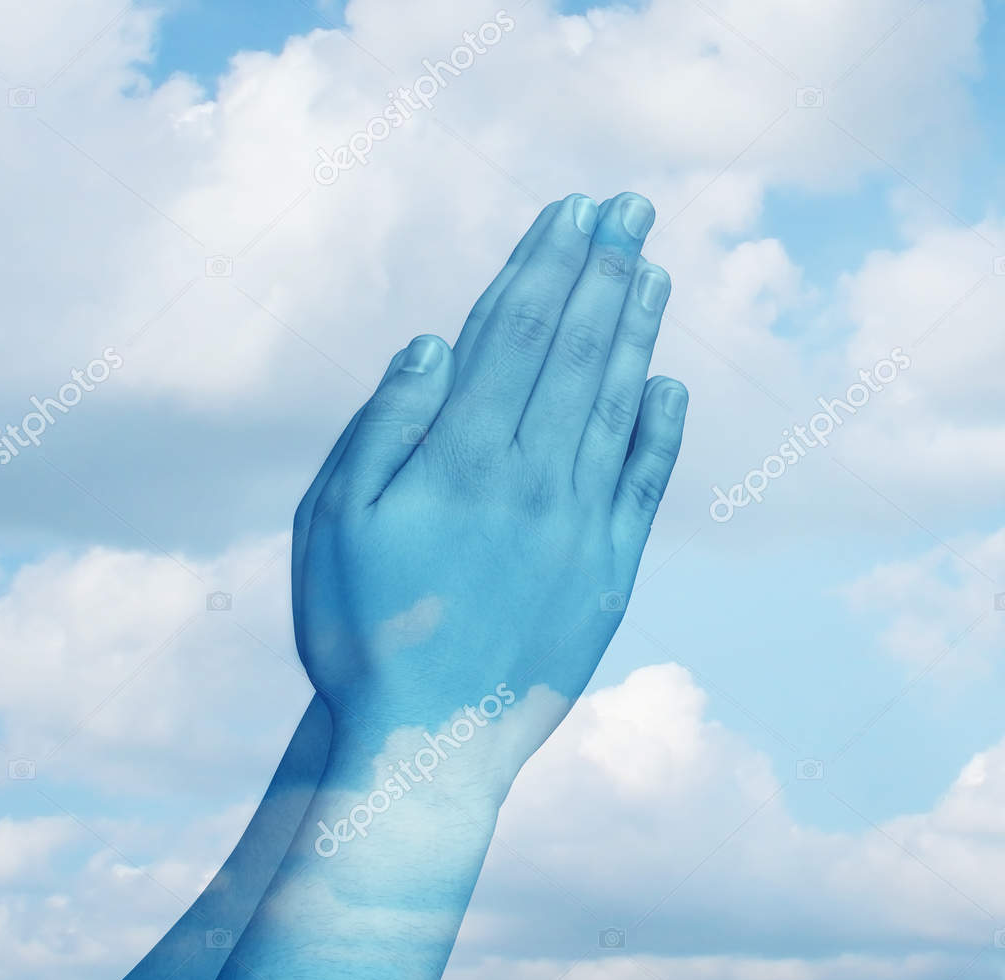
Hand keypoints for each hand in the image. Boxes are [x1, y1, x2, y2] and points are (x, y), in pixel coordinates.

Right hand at [293, 193, 684, 782]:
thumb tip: (439, 339)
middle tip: (633, 209)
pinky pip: (644, 486)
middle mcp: (533, 479)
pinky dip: (659, 433)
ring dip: (637, 332)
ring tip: (655, 271)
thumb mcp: (335, 523)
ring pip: (616, 405)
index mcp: (461, 457)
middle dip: (603, 271)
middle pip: (575, 352)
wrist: (426, 746)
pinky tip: (670, 387)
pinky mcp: (611, 574)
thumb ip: (387, 425)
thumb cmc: (361, 632)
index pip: (516, 335)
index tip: (574, 212)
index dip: (547, 265)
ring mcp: (581, 526)